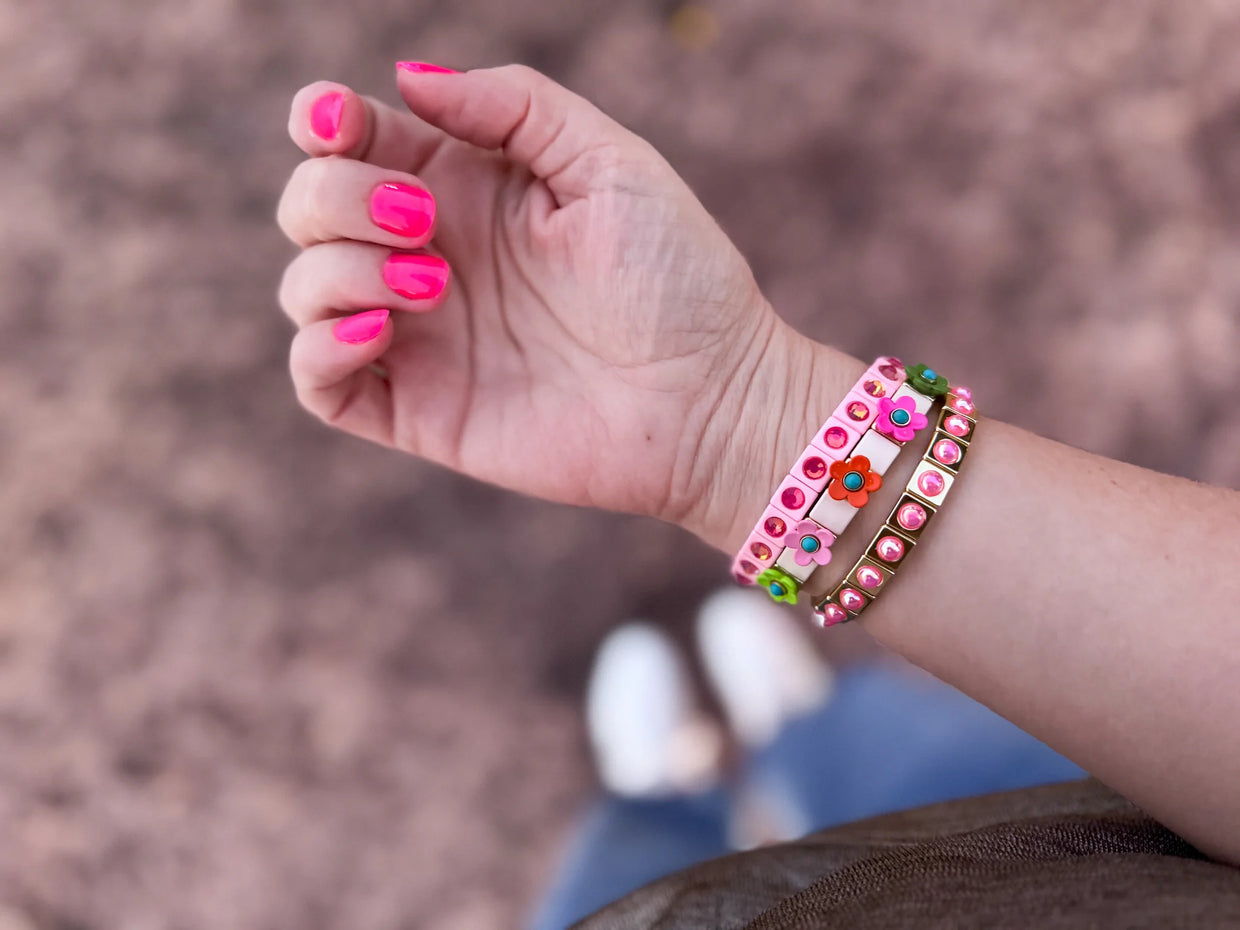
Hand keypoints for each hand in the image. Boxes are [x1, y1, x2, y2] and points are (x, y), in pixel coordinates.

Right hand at [276, 64, 858, 548]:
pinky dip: (319, 348)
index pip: (353, 140)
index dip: (322, 120)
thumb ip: (514, 106)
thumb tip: (407, 79)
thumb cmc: (677, 277)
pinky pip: (316, 380)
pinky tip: (383, 328)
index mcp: (466, 188)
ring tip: (433, 284)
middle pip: (310, 206)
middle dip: (338, 196)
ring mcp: (418, 336)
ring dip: (339, 268)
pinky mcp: (417, 408)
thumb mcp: (609, 162)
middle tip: (423, 219)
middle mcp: (428, 256)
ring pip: (303, 287)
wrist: (709, 400)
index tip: (337, 121)